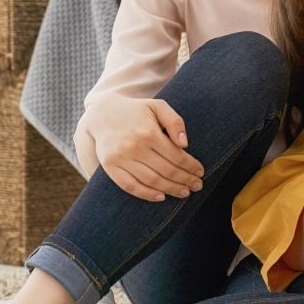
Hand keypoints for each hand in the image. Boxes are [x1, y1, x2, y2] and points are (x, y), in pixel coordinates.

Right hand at [87, 94, 204, 202]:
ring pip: (151, 180)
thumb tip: (185, 144)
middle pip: (166, 171)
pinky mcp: (110, 167)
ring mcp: (120, 158)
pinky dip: (146, 194)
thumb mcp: (158, 106)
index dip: (191, 166)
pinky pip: (130, 185)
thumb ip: (175, 121)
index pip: (176, 156)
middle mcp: (134, 147)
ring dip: (171, 189)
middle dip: (185, 180)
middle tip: (197, 186)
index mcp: (149, 132)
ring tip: (184, 192)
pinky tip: (161, 197)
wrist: (102, 114)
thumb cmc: (136, 111)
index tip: (201, 172)